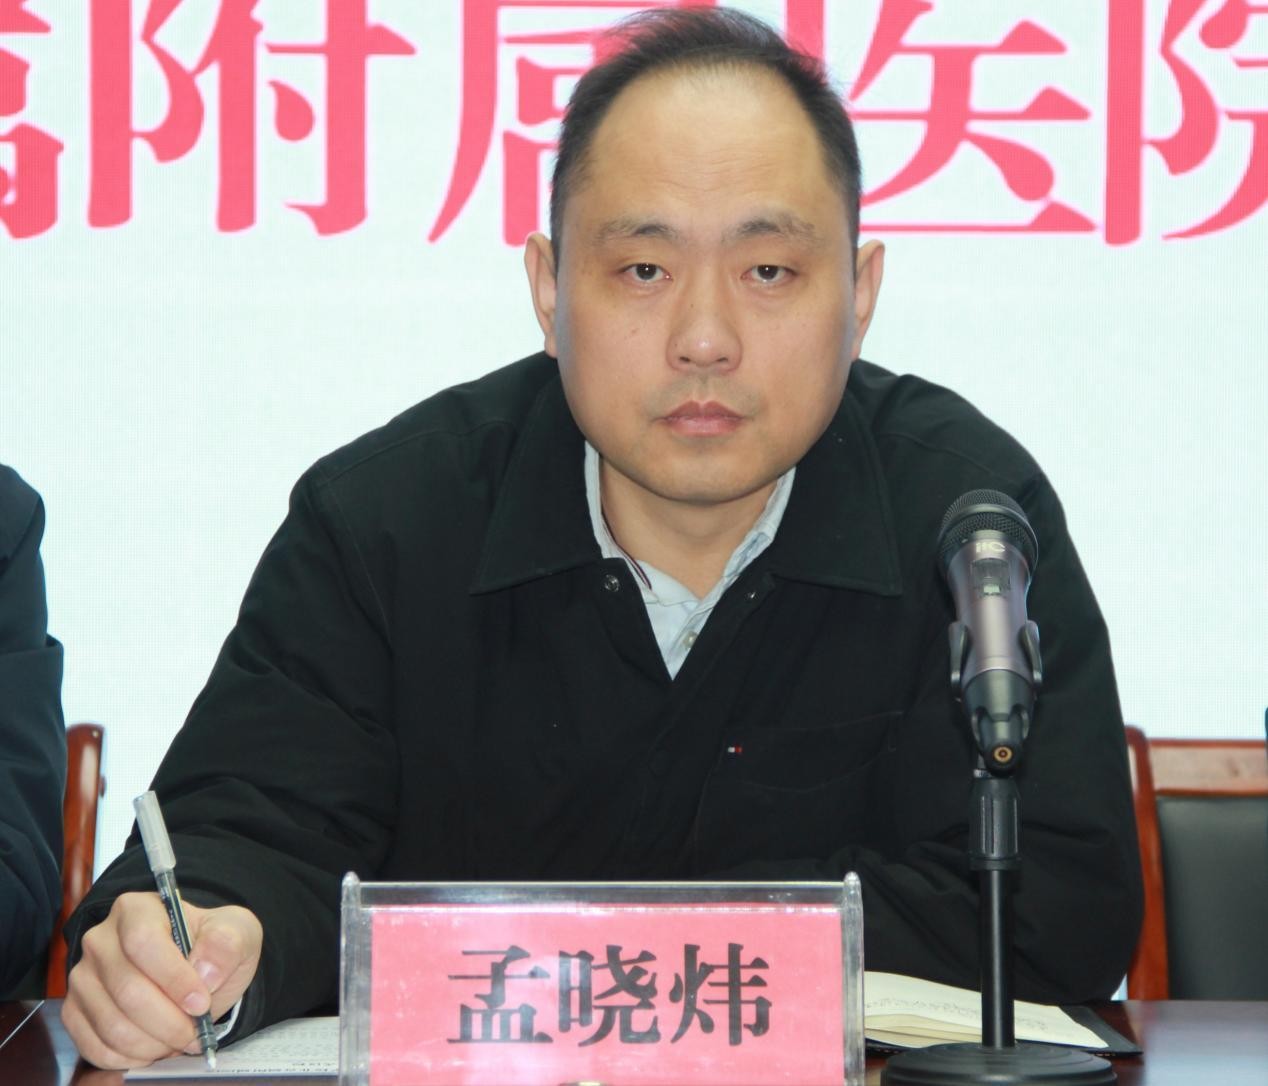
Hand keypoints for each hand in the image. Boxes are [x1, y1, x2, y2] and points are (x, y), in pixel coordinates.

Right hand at [62, 891, 261, 1068]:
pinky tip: (155, 1048)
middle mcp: (101, 940)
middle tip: (195, 1031)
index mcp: (136, 909)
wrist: (195, 968)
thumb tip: (205, 972)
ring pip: (111, 1023)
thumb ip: (227, 943)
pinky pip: (95, 1046)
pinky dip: (130, 1056)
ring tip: (179, 1038)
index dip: (173, 978)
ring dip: (153, 1042)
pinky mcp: (75, 1012)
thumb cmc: (211, 946)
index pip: (143, 942)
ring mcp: (83, 978)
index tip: (201, 1002)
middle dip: (168, 1020)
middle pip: (127, 989)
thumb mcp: (237, 932)